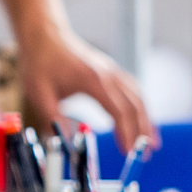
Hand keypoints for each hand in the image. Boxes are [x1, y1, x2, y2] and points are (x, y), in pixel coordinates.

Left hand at [17, 24, 154, 152]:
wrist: (45, 35)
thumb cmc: (40, 63)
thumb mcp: (39, 93)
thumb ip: (53, 118)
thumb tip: (65, 144)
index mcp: (93, 80)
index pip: (118, 110)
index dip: (126, 133)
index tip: (128, 153)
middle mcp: (109, 74)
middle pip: (135, 105)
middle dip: (142, 131)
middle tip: (144, 156)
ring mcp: (112, 71)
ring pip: (138, 97)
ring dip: (147, 120)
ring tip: (151, 144)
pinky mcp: (111, 71)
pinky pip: (134, 91)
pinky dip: (141, 108)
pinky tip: (143, 121)